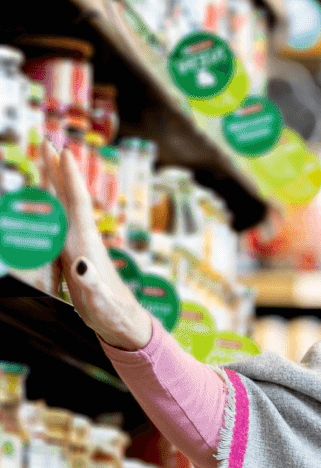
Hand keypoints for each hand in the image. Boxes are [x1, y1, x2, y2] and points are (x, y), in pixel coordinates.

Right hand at [40, 141, 152, 350]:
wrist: (124, 323)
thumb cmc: (111, 313)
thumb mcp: (99, 301)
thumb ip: (91, 284)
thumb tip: (80, 266)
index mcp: (86, 243)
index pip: (77, 204)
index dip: (70, 178)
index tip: (64, 151)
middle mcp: (84, 239)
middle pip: (69, 198)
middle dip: (59, 171)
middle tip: (49, 143)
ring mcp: (80, 245)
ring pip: (64, 208)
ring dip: (55, 184)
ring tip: (48, 163)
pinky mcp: (77, 254)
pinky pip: (60, 222)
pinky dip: (52, 206)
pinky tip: (49, 202)